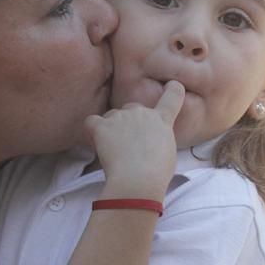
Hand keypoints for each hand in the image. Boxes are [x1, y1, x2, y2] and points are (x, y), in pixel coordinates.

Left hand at [85, 81, 183, 198]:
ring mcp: (121, 117)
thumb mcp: (168, 153)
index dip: (172, 89)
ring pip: (111, 116)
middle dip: (130, 121)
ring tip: (114, 150)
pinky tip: (96, 143)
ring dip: (111, 128)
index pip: (172, 96)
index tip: (172, 85)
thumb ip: (159, 139)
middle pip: (132, 107)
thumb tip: (147, 142)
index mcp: (162, 120)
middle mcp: (142, 112)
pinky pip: (91, 122)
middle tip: (129, 143)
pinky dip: (92, 131)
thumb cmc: (156, 174)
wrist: (138, 179)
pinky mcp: (103, 126)